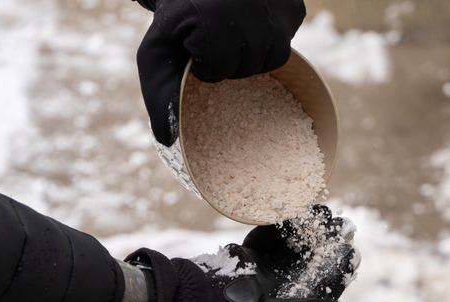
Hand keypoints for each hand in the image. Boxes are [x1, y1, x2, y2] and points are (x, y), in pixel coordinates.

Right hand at [118, 206, 358, 301]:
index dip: (337, 270)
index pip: (320, 289)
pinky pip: (267, 239)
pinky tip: (290, 210)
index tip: (351, 248)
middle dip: (324, 243)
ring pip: (291, 248)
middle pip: (310, 265)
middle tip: (341, 221)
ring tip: (320, 209)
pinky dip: (277, 226)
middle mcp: (278, 293)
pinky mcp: (245, 259)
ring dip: (305, 230)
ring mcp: (261, 274)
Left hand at [135, 0, 306, 145]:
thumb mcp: (157, 56)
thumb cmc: (176, 25)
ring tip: (236, 40)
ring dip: (255, 55)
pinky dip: (275, 37)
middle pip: (251, 64)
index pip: (220, 69)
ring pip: (276, 55)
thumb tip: (168, 141)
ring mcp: (272, 3)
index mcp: (209, 20)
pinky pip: (290, 37)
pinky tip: (254, 26)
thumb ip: (160, 96)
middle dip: (233, 63)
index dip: (208, 69)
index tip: (197, 53)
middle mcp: (245, 7)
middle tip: (217, 46)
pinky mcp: (292, 5)